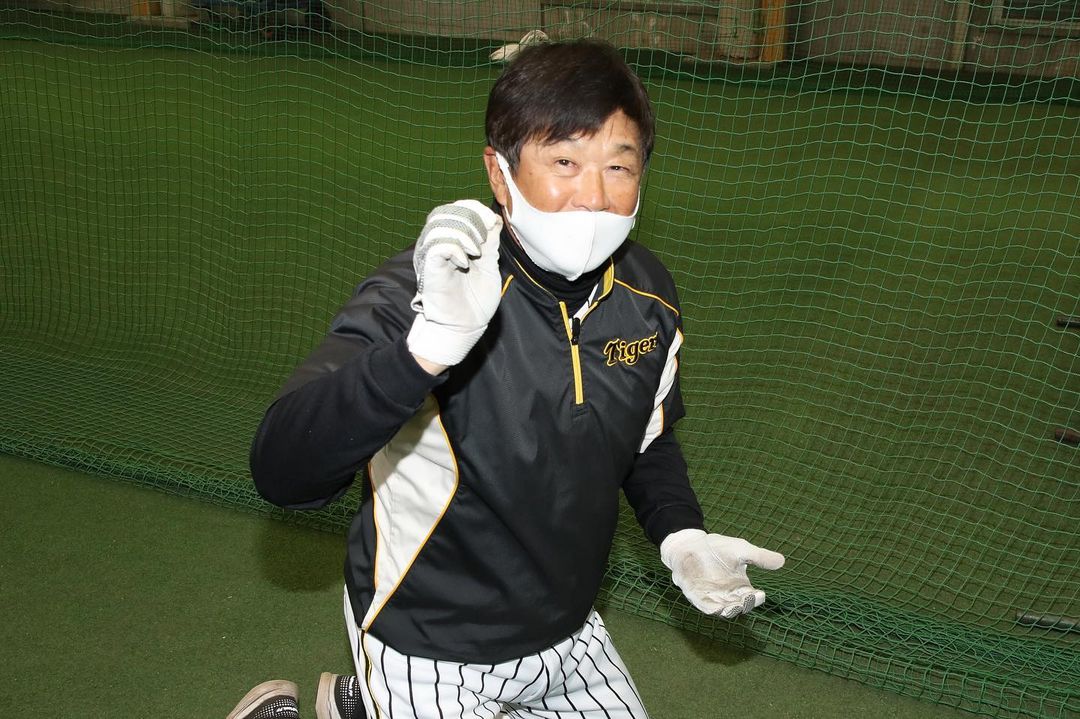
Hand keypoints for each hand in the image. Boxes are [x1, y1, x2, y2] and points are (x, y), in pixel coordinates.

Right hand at [406, 200, 502, 367]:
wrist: (466, 326)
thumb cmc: (475, 299)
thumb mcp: (490, 265)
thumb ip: (491, 243)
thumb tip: (494, 218)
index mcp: (453, 240)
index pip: (456, 208)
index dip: (475, 208)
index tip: (491, 223)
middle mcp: (439, 244)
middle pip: (446, 211)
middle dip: (470, 218)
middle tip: (483, 240)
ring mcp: (432, 255)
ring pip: (439, 224)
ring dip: (464, 233)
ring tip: (475, 252)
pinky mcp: (430, 268)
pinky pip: (437, 245)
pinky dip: (454, 248)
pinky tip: (464, 262)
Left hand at [660, 528, 784, 618]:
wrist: (691, 544)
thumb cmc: (717, 548)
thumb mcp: (740, 550)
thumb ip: (759, 556)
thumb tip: (782, 560)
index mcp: (740, 587)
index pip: (751, 597)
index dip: (756, 598)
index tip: (761, 594)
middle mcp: (727, 595)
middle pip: (738, 606)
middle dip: (743, 606)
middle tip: (747, 602)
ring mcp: (712, 597)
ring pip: (722, 609)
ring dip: (727, 610)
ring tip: (732, 609)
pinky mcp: (696, 595)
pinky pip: (704, 605)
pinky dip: (709, 608)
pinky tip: (714, 608)